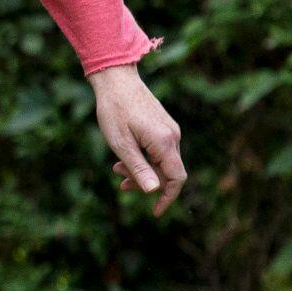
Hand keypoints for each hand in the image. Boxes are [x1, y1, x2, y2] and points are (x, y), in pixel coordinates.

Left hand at [89, 64, 185, 215]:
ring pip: (161, 161)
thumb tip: (154, 192)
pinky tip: (125, 155)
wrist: (116, 78)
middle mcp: (173, 136)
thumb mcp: (121, 144)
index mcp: (164, 142)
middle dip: (146, 182)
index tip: (155, 212)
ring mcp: (169, 129)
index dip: (168, 198)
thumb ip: (139, 168)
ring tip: (116, 169)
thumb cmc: (114, 110)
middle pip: (168, 172)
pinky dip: (144, 157)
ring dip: (142, 169)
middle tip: (120, 182)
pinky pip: (158, 149)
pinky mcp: (163, 125)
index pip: (177, 179)